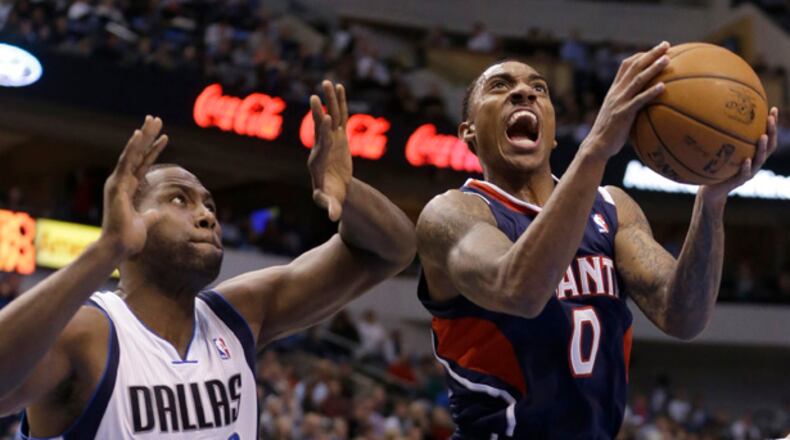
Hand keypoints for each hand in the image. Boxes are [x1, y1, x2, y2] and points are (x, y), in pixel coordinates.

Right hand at [100, 116, 167, 257]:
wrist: (118, 247)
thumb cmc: (129, 238)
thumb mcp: (146, 222)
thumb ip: (151, 215)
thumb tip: (157, 211)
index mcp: (128, 188)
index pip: (144, 164)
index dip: (153, 150)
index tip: (164, 137)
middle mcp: (122, 182)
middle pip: (138, 154)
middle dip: (148, 136)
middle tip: (156, 118)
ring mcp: (119, 182)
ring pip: (133, 153)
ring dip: (143, 135)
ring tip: (152, 120)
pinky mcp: (117, 185)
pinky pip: (127, 162)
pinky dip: (133, 147)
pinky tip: (140, 134)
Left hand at [309, 80, 352, 221]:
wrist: (336, 190)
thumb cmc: (331, 197)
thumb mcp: (330, 202)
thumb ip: (330, 207)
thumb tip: (333, 217)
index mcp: (318, 160)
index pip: (321, 142)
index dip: (321, 129)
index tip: (323, 116)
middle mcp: (321, 146)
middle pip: (321, 126)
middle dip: (319, 111)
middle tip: (316, 96)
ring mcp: (330, 139)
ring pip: (330, 116)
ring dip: (329, 101)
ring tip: (328, 82)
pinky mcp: (339, 136)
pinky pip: (340, 117)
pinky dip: (340, 103)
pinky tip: (339, 87)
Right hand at [584, 41, 669, 159]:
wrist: (596, 146)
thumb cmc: (609, 134)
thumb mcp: (617, 114)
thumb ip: (629, 105)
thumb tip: (647, 106)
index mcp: (614, 91)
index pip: (625, 66)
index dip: (640, 56)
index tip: (655, 50)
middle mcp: (616, 92)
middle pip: (634, 67)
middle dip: (650, 54)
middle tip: (666, 45)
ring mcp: (619, 102)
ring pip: (637, 80)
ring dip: (653, 68)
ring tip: (667, 59)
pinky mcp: (623, 114)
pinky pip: (639, 100)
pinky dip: (651, 92)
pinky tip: (663, 87)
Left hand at [700, 107, 779, 203]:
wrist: (711, 190)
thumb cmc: (716, 168)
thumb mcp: (719, 151)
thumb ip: (721, 137)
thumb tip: (713, 114)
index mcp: (753, 153)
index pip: (767, 136)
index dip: (772, 125)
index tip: (773, 109)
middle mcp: (754, 162)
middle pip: (769, 146)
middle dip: (772, 132)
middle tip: (770, 119)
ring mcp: (748, 172)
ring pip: (760, 160)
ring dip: (762, 148)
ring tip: (762, 136)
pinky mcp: (738, 182)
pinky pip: (744, 174)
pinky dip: (746, 167)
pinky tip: (746, 160)